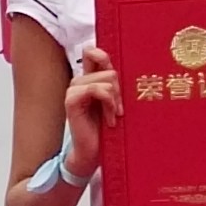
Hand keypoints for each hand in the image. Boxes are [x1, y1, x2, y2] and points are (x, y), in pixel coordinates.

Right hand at [62, 45, 122, 174]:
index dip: (104, 56)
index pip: (93, 52)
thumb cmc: (108, 130)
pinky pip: (96, 90)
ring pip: (106, 79)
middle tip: (119, 108)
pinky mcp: (71, 101)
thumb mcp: (117, 103)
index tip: (118, 79)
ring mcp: (74, 90)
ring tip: (113, 116)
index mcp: (90, 79)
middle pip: (109, 68)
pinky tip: (109, 119)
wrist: (94, 153)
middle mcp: (80, 81)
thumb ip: (119, 85)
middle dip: (119, 89)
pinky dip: (107, 104)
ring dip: (114, 100)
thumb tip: (134, 68)